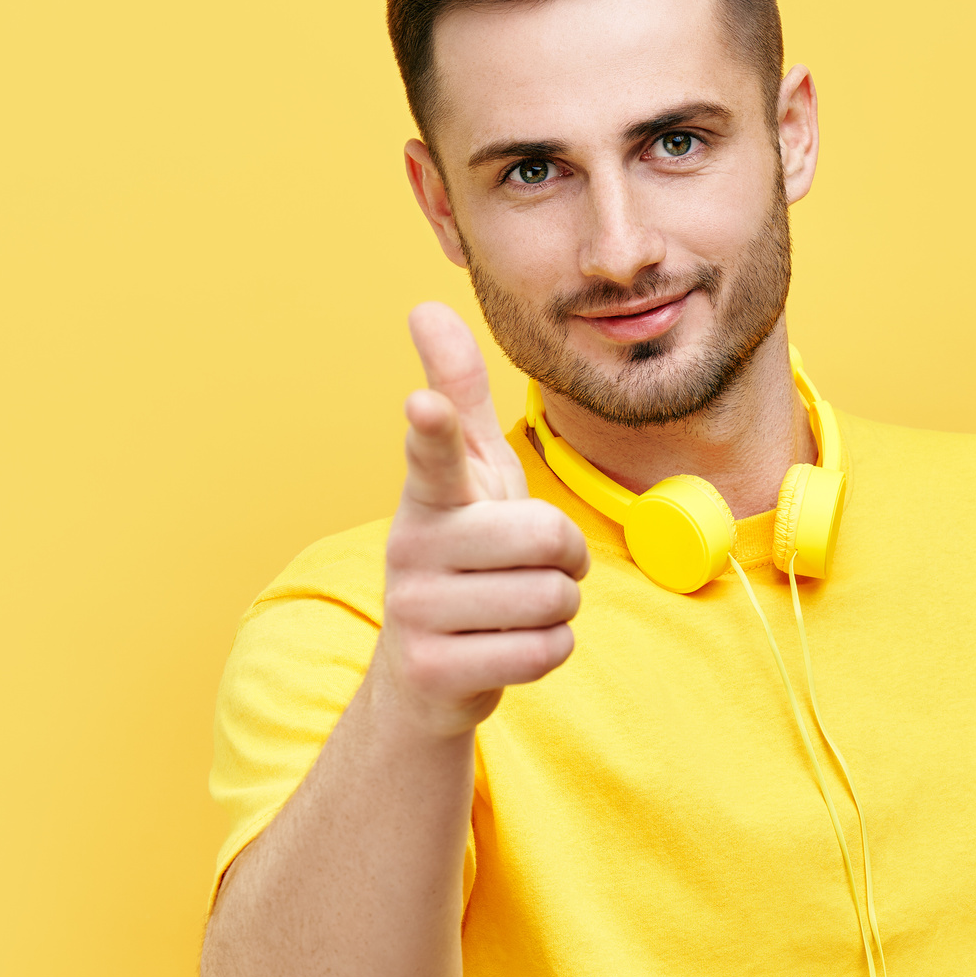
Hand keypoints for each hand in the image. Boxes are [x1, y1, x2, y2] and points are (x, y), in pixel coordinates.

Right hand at [369, 302, 589, 736]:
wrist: (424, 670)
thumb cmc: (461, 553)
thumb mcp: (468, 475)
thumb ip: (458, 396)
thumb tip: (426, 306)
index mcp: (429, 497)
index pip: (433, 454)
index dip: (433, 428)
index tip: (422, 403)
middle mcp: (411, 548)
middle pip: (547, 538)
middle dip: (564, 557)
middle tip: (529, 566)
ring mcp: (417, 612)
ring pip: (554, 599)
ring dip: (557, 607)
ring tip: (512, 608)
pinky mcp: (436, 671)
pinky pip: (545, 651)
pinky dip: (546, 651)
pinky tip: (506, 647)